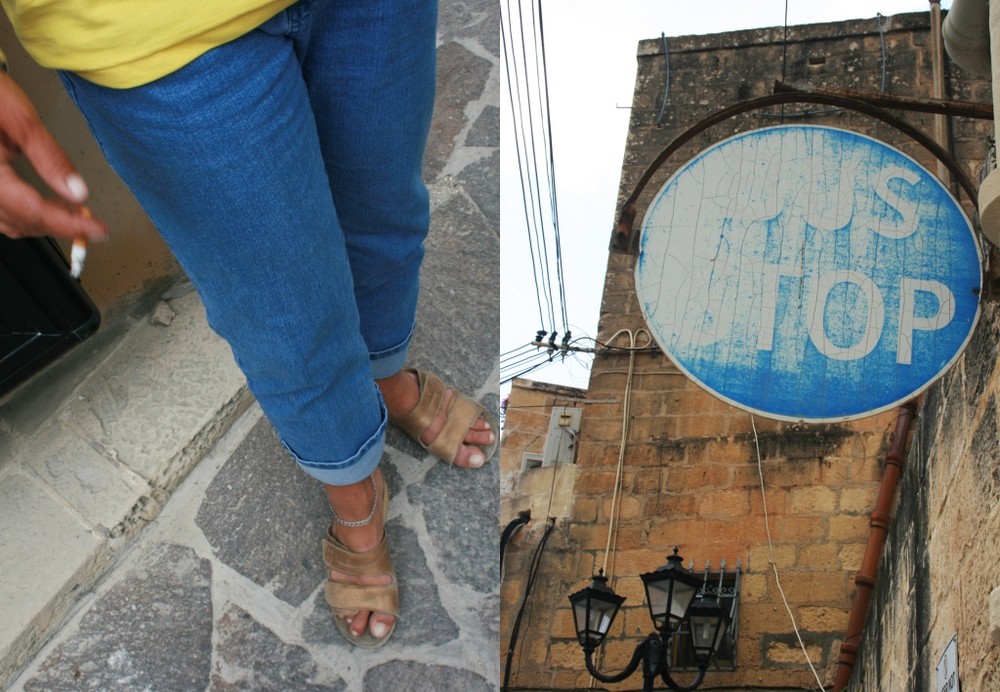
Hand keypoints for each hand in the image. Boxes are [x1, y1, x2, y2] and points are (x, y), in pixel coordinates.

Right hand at [0, 70, 106, 240]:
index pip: (32, 210)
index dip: (69, 225)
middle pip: (22, 221)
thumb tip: (77, 191)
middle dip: (59, 224)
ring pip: (11, 222)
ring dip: (44, 222)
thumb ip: (50, 158)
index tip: (97, 229)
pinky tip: (48, 207)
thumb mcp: (23, 121)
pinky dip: (26, 215)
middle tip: (92, 221)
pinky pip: (2, 213)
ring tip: (75, 214)